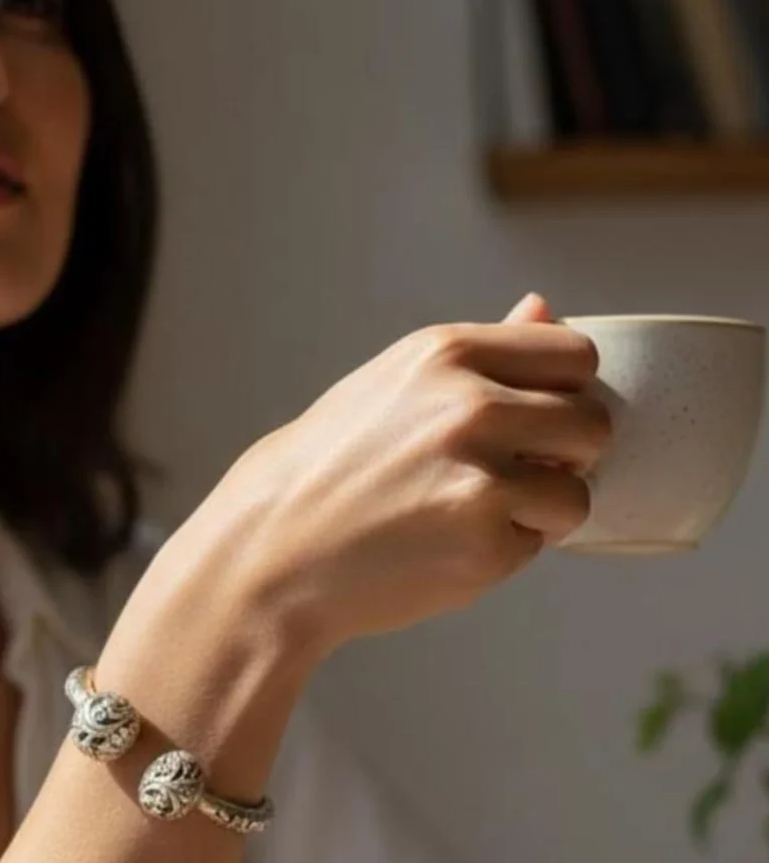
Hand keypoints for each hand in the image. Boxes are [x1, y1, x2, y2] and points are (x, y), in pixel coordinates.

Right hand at [213, 293, 608, 654]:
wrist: (270, 551)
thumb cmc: (327, 469)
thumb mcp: (393, 387)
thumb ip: (479, 356)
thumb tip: (546, 310)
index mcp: (447, 352)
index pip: (575, 355)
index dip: (564, 392)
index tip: (531, 419)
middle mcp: (470, 406)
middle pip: (592, 423)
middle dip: (564, 456)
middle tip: (507, 475)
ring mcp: (481, 479)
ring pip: (577, 495)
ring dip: (539, 512)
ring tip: (470, 515)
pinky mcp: (484, 546)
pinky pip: (535, 547)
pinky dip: (501, 553)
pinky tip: (442, 545)